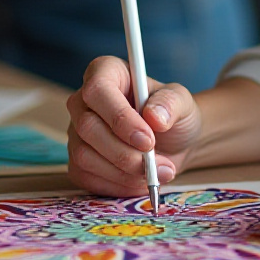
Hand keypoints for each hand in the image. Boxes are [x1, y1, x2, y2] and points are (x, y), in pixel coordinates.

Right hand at [66, 55, 200, 195]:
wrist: (173, 142)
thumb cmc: (172, 114)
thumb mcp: (181, 102)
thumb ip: (171, 104)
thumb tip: (154, 117)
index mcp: (105, 73)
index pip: (98, 90)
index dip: (119, 117)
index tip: (147, 140)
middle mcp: (83, 101)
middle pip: (88, 127)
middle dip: (124, 153)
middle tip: (156, 164)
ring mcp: (77, 133)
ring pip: (85, 156)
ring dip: (124, 173)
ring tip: (157, 173)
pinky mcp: (78, 162)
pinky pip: (87, 178)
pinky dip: (117, 186)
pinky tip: (140, 181)